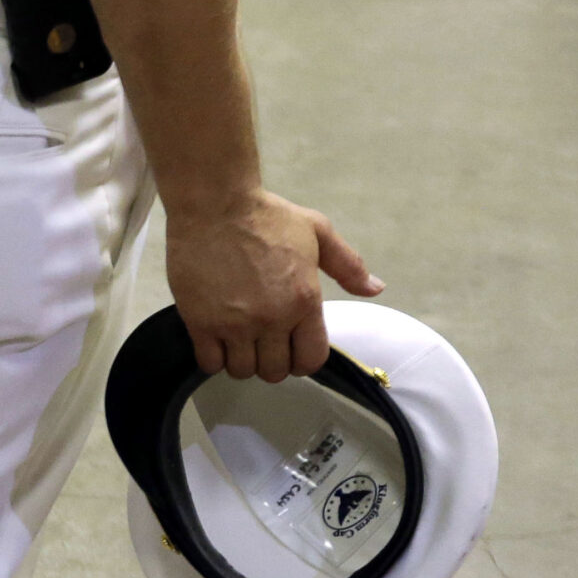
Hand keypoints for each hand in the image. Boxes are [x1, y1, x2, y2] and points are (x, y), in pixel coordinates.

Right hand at [166, 189, 382, 381]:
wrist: (216, 205)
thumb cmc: (266, 216)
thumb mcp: (318, 232)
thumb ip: (348, 265)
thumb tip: (375, 289)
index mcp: (304, 300)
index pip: (310, 360)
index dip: (302, 360)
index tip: (292, 349)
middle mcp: (271, 318)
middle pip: (274, 371)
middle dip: (271, 361)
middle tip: (263, 343)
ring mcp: (235, 324)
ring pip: (242, 371)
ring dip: (242, 360)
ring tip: (239, 341)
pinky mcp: (202, 323)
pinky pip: (210, 363)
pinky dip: (215, 358)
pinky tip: (217, 340)